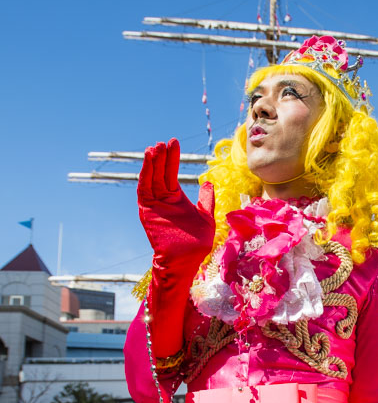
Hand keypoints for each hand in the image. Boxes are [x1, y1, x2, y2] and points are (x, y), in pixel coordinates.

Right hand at [137, 139, 214, 271]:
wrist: (186, 261)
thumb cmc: (196, 244)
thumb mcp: (206, 217)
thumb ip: (206, 200)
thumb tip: (208, 183)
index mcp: (176, 199)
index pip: (171, 173)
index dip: (172, 158)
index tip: (174, 142)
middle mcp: (163, 199)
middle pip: (160, 173)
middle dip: (162, 157)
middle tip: (164, 142)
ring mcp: (154, 205)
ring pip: (151, 179)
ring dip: (152, 163)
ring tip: (154, 148)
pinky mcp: (147, 212)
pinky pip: (144, 190)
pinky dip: (145, 175)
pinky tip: (148, 162)